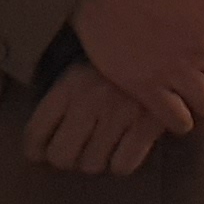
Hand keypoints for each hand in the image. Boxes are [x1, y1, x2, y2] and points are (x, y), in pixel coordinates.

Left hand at [23, 62, 168, 175]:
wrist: (169, 38)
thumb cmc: (122, 51)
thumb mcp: (86, 60)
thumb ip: (64, 91)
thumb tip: (44, 129)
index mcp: (69, 84)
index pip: (36, 132)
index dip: (34, 148)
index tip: (38, 152)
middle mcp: (89, 103)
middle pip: (62, 157)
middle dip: (65, 157)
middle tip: (73, 151)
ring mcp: (119, 116)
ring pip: (92, 164)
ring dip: (95, 159)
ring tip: (102, 146)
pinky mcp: (147, 127)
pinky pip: (124, 164)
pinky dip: (122, 162)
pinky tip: (125, 149)